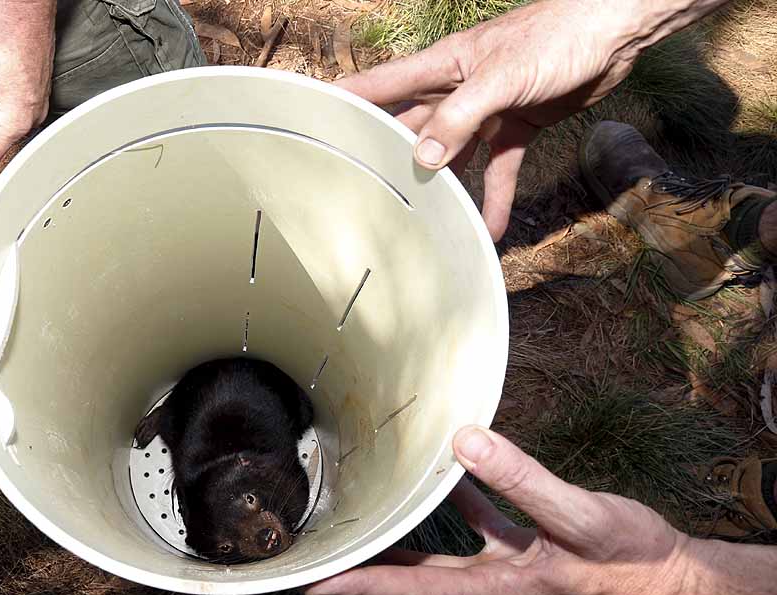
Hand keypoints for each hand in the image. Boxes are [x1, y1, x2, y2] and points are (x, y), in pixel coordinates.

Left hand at [307, 426, 688, 594]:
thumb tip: (464, 440)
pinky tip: (443, 472)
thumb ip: (520, 479)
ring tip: (364, 516)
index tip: (316, 582)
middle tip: (320, 557)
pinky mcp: (527, 549)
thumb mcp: (576, 516)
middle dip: (366, 569)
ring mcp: (509, 569)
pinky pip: (478, 526)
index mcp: (498, 588)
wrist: (675, 580)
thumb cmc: (632, 561)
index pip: (413, 589)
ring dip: (403, 539)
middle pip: (413, 579)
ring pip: (440, 554)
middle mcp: (493, 584)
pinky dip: (456, 502)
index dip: (362, 586)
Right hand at [337, 0, 648, 239]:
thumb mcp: (501, 77)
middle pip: (410, 127)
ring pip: (452, 153)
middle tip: (361, 190)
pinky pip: (499, 167)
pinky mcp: (517, 125)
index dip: (345, 100)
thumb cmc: (556, 35)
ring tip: (422, 222)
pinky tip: (489, 227)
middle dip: (388, 156)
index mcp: (442, 67)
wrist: (615, 32)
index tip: (313, 120)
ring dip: (441, 187)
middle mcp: (457, 88)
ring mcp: (487, 109)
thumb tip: (422, 158)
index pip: (381, 85)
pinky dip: (495, 196)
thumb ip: (460, 117)